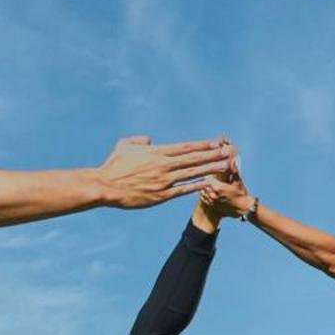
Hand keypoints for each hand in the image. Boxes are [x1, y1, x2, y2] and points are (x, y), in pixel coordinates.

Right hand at [97, 135, 232, 207]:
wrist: (105, 186)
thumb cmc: (113, 165)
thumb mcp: (125, 145)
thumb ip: (140, 140)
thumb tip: (149, 139)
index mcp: (157, 152)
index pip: (186, 148)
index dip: (203, 145)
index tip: (216, 142)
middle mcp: (164, 165)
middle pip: (194, 159)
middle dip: (213, 155)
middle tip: (229, 151)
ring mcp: (164, 181)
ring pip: (192, 174)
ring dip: (211, 169)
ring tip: (226, 166)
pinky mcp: (161, 195)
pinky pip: (183, 190)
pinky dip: (196, 186)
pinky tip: (209, 184)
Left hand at [198, 148, 254, 218]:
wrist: (243, 209)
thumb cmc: (241, 194)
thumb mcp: (238, 181)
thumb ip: (234, 170)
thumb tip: (233, 160)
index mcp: (218, 187)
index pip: (206, 177)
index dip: (207, 173)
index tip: (209, 170)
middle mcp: (212, 195)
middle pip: (203, 184)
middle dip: (205, 180)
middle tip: (207, 175)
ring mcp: (211, 201)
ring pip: (202, 191)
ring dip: (204, 187)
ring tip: (206, 182)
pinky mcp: (212, 206)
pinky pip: (203, 198)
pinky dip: (204, 194)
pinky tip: (207, 191)